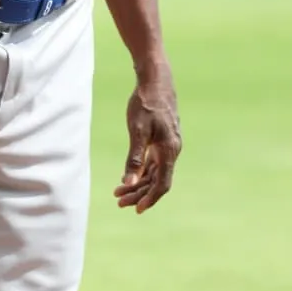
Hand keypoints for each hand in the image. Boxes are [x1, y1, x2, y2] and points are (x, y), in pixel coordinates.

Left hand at [114, 63, 181, 212]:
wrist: (155, 81)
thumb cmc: (145, 104)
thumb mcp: (137, 131)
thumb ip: (134, 158)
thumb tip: (128, 182)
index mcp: (169, 151)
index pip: (162, 184)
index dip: (149, 199)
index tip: (135, 209)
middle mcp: (172, 151)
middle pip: (157, 180)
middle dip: (138, 193)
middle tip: (119, 202)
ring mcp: (168, 145)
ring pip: (155, 172)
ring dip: (138, 183)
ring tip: (119, 192)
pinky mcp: (163, 139)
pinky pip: (154, 162)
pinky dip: (142, 171)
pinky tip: (129, 175)